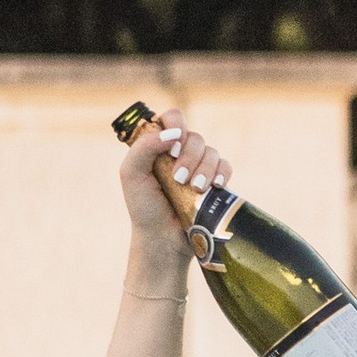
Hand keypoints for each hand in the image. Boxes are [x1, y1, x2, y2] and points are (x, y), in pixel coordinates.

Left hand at [118, 107, 230, 266]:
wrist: (163, 238)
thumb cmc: (144, 207)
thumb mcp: (132, 174)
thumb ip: (143, 148)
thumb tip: (172, 133)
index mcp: (158, 145)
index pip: (171, 118)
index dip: (176, 123)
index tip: (174, 140)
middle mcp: (178, 152)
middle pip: (194, 136)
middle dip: (188, 156)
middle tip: (178, 178)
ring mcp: (198, 166)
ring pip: (210, 151)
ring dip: (204, 168)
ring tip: (193, 188)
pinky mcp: (214, 181)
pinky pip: (225, 165)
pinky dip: (222, 172)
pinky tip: (215, 185)